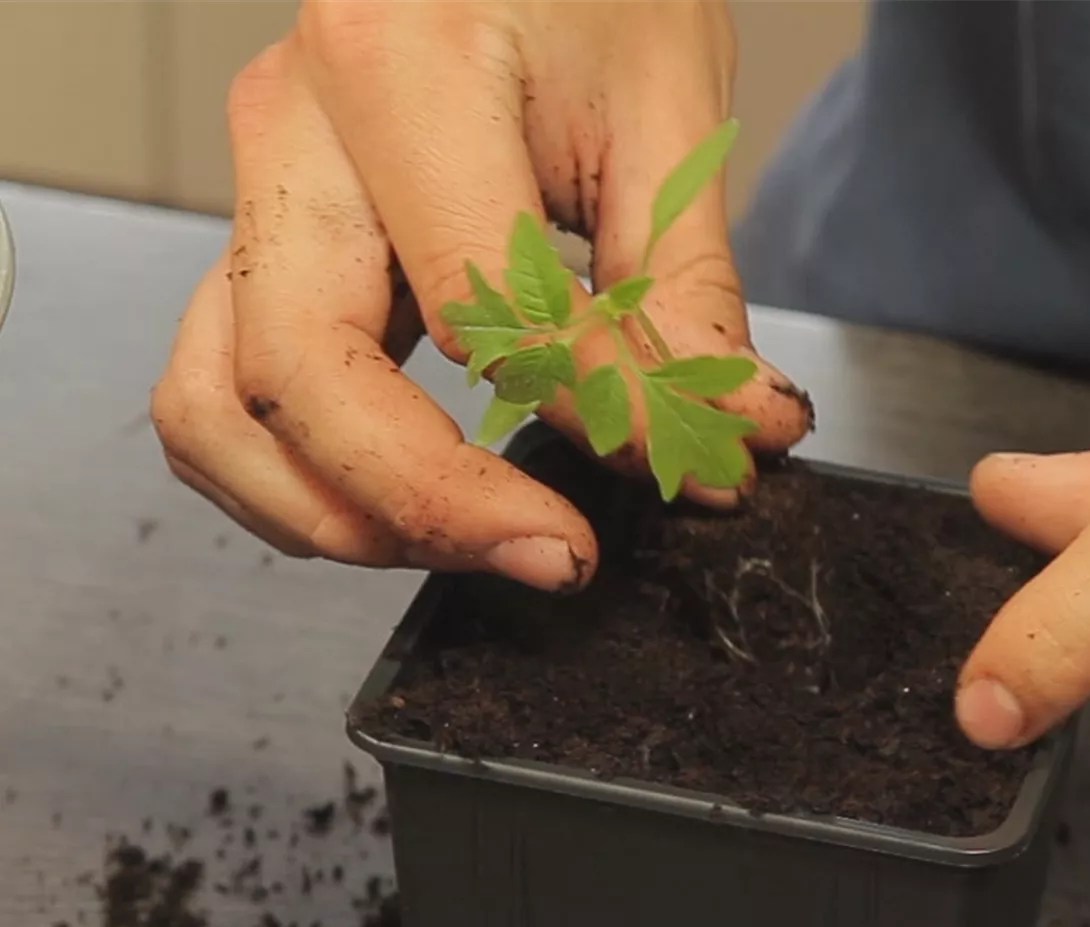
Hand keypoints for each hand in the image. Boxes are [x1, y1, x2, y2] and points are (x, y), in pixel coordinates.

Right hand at [150, 0, 809, 586]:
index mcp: (396, 68)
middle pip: (304, 381)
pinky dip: (292, 477)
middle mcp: (293, 134)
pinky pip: (219, 394)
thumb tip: (731, 436)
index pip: (482, 307)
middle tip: (559, 556)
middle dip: (433, 505)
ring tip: (469, 541)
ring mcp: (261, 193)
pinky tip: (395, 500)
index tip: (686, 465)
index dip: (593, 413)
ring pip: (219, 409)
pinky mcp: (264, 242)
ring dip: (334, 513)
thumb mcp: (668, 110)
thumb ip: (689, 294)